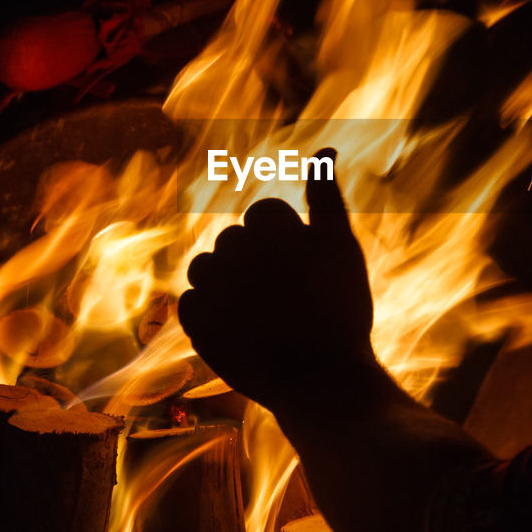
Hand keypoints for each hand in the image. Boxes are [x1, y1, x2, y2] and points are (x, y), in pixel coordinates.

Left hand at [178, 148, 378, 413]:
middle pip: (233, 240)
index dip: (285, 242)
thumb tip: (323, 149)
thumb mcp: (341, 246)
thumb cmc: (339, 310)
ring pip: (205, 267)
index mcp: (271, 229)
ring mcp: (212, 290)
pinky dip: (209, 312)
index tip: (301, 272)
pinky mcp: (196, 325)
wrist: (321, 383)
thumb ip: (326, 194)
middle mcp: (236, 253)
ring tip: (258, 311)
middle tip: (284, 297)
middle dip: (253, 261)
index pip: (264, 215)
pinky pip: (190, 302)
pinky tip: (239, 328)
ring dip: (225, 281)